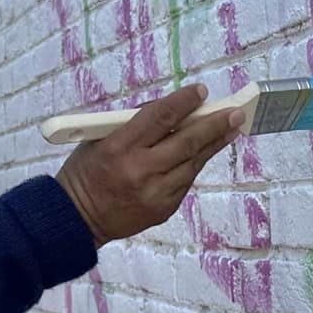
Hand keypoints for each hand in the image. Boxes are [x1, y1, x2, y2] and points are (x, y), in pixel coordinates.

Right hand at [54, 84, 243, 246]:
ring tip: (231, 129)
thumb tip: (171, 110)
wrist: (77, 220)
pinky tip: (205, 151)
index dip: (184, 102)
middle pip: (187, 141)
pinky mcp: (164, 208)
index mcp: (120, 146)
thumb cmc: (85, 173)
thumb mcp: (99, 139)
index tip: (202, 92)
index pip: (161, 117)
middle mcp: (141, 169)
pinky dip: (195, 164)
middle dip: (214, 125)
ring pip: (193, 163)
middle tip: (235, 112)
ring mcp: (156, 192)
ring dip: (214, 144)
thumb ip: (133, 125)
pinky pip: (185, 181)